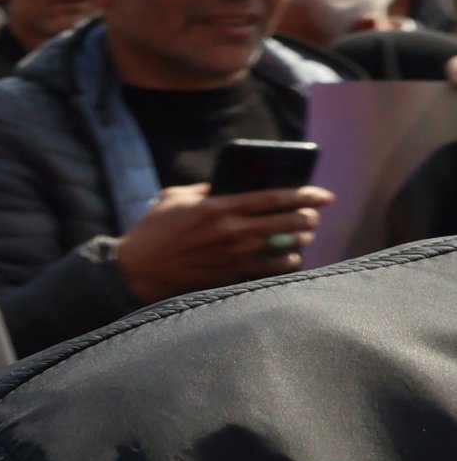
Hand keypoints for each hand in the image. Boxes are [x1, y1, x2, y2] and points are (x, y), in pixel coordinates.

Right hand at [114, 182, 329, 303]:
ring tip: (304, 235)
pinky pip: (273, 268)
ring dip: (301, 239)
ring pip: (286, 246)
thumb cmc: (152, 231)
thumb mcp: (174, 198)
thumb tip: (233, 185)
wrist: (136, 271)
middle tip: (314, 215)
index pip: (274, 198)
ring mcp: (234, 255)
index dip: (305, 195)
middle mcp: (232, 231)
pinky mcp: (231, 274)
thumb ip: (206, 190)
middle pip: (288, 222)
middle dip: (308, 217)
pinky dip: (287, 261)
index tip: (323, 195)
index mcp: (219, 207)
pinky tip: (289, 256)